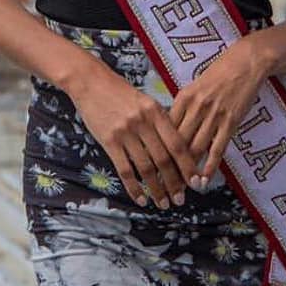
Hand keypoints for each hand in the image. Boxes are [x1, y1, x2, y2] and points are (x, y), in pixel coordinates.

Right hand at [70, 63, 197, 208]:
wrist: (90, 81)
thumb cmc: (119, 92)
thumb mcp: (145, 101)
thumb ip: (160, 122)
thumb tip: (177, 150)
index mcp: (155, 111)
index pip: (177, 144)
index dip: (188, 167)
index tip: (195, 183)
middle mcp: (142, 122)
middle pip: (164, 160)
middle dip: (174, 184)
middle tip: (180, 200)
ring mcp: (125, 132)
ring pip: (146, 168)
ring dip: (156, 190)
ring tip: (163, 203)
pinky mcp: (108, 140)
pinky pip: (125, 170)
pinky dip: (134, 188)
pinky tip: (140, 199)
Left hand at [167, 38, 270, 190]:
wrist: (244, 64)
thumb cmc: (217, 75)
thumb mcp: (194, 87)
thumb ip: (183, 107)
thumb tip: (169, 126)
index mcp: (183, 97)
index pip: (165, 128)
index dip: (157, 148)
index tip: (152, 164)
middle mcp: (195, 107)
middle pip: (177, 141)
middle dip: (169, 164)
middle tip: (163, 183)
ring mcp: (213, 115)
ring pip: (196, 147)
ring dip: (188, 170)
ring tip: (181, 187)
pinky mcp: (230, 122)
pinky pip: (217, 147)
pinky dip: (209, 165)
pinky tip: (204, 179)